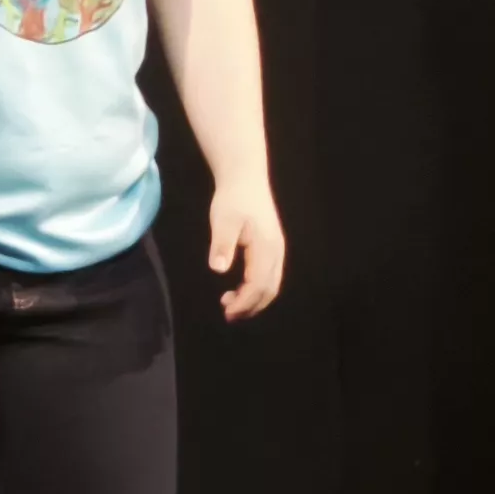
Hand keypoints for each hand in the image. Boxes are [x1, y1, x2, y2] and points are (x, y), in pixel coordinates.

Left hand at [207, 180, 286, 320]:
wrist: (245, 178)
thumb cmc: (232, 198)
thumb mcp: (223, 220)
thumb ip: (222, 244)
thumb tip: (218, 269)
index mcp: (265, 247)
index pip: (258, 284)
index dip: (244, 302)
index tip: (227, 311)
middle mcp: (276, 251)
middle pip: (269, 289)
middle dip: (251, 306)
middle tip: (228, 315)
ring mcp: (277, 249)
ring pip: (271, 284)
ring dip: (254, 299)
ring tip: (231, 305)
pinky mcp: (272, 246)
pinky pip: (269, 275)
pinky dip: (257, 288)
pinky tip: (239, 287)